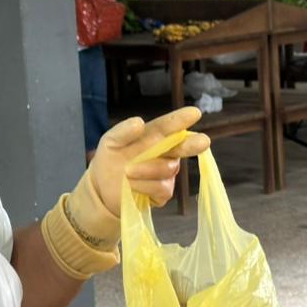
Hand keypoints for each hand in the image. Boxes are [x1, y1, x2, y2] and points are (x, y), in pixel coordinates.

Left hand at [70, 107, 210, 242]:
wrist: (102, 189)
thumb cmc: (111, 159)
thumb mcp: (110, 142)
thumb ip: (123, 131)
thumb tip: (140, 123)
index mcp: (154, 136)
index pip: (169, 126)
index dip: (181, 120)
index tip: (195, 113)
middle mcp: (165, 153)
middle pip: (183, 147)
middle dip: (193, 144)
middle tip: (203, 142)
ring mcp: (166, 173)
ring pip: (168, 168)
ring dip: (146, 169)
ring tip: (127, 172)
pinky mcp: (163, 192)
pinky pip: (161, 187)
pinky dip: (144, 185)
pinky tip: (132, 186)